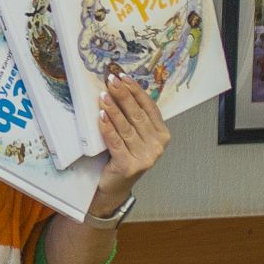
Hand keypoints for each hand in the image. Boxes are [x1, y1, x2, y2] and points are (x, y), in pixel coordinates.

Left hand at [89, 75, 168, 214]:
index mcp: (162, 135)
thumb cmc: (125, 156)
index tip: (124, 77)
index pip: (150, 107)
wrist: (115, 186)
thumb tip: (121, 87)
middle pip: (138, 115)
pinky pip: (116, 142)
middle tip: (111, 81)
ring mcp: (145, 157)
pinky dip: (108, 128)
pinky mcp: (129, 166)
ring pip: (126, 127)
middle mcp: (157, 146)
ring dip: (113, 109)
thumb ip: (135, 117)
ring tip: (103, 95)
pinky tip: (101, 116)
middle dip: (123, 96)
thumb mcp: (135, 135)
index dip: (136, 91)